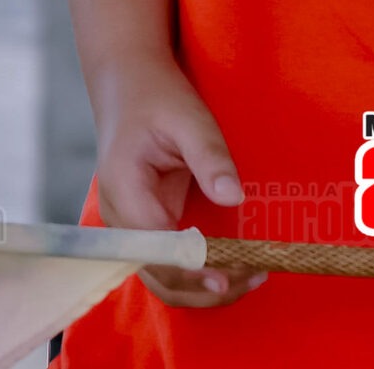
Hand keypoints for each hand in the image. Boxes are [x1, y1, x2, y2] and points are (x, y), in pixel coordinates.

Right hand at [92, 56, 263, 309]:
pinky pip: (169, 260)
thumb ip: (209, 156)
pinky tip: (232, 266)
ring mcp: (130, 226)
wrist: (129, 85)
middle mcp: (120, 219)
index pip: (155, 248)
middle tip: (254, 276)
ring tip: (250, 277)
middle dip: (204, 287)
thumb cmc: (156, 97)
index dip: (191, 269)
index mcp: (124, 191)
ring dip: (203, 287)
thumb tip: (233, 197)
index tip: (228, 276)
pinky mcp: (146, 224)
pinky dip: (198, 271)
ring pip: (163, 276)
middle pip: (158, 274)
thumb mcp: (188, 117)